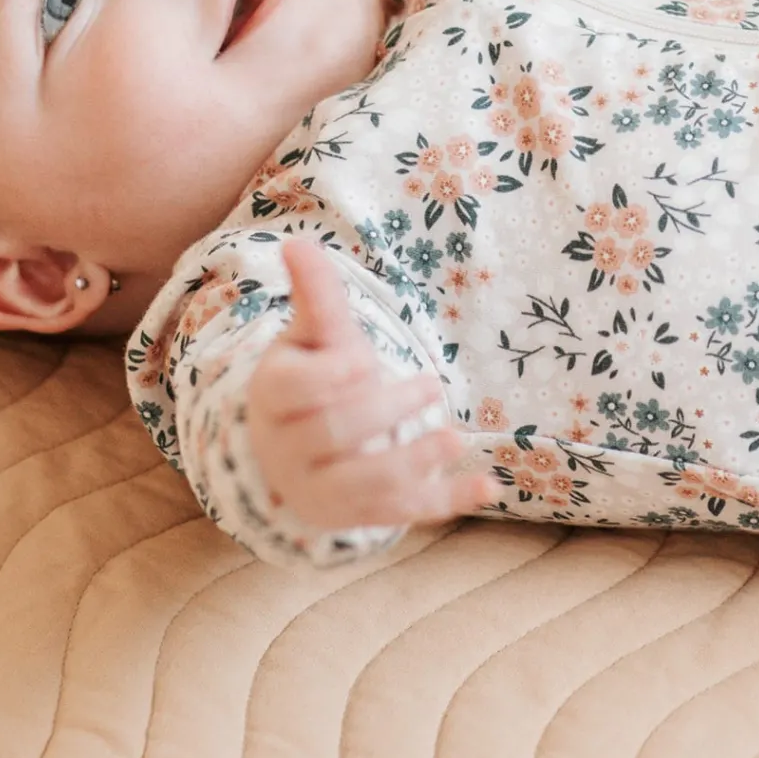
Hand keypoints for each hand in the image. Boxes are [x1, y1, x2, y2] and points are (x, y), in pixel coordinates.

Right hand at [247, 238, 490, 533]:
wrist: (295, 444)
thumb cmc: (312, 373)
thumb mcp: (314, 334)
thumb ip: (315, 293)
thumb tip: (298, 241)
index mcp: (271, 395)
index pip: (296, 388)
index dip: (333, 375)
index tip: (365, 359)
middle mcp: (286, 448)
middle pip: (335, 432)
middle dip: (385, 409)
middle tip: (429, 386)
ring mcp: (319, 490)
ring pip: (365, 485)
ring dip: (414, 462)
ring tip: (457, 439)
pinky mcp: (357, 516)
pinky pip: (400, 513)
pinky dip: (446, 501)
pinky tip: (487, 488)